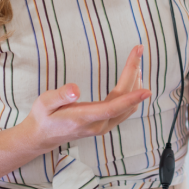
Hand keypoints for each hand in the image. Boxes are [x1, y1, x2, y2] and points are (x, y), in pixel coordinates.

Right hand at [20, 44, 151, 153]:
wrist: (41, 137)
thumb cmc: (44, 116)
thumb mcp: (45, 103)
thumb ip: (59, 96)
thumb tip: (75, 90)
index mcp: (85, 118)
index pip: (113, 108)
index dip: (131, 98)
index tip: (147, 90)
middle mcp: (98, 125)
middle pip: (124, 101)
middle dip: (134, 74)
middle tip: (138, 51)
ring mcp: (103, 127)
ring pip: (128, 107)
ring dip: (135, 84)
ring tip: (136, 62)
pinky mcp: (105, 125)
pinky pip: (125, 110)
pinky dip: (132, 94)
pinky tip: (131, 79)